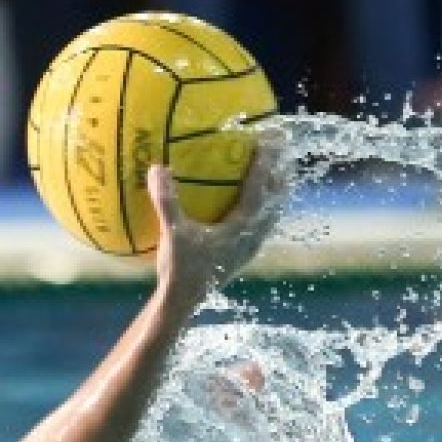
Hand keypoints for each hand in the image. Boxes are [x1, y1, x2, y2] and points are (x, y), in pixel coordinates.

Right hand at [147, 133, 287, 309]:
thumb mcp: (172, 234)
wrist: (184, 302)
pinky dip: (266, 205)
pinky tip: (260, 200)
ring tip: (282, 168)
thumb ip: (166, 201)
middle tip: (284, 145)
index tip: (268, 139)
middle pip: (275, 197)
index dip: (265, 162)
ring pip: (273, 211)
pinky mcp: (244, 252)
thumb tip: (157, 168)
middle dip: (281, 170)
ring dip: (278, 188)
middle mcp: (252, 235)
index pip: (259, 188)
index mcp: (240, 227)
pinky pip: (263, 222)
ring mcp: (251, 245)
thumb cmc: (179, 269)